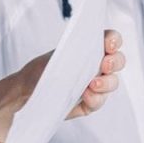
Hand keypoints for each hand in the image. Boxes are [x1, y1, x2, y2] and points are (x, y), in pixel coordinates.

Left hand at [0, 30, 126, 138]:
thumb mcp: (56, 59)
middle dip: (115, 62)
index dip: (114, 40)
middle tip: (105, 65)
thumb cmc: (40, 72)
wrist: (25, 95)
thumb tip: (88, 57)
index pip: (110, 39)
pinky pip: (100, 101)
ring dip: (106, 83)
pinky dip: (96, 99)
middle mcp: (96, 65)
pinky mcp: (90, 103)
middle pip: (118, 61)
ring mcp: (96, 85)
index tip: (109, 44)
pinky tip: (86, 96)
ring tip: (92, 85)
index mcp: (90, 48)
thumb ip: (75, 57)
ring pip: (112, 82)